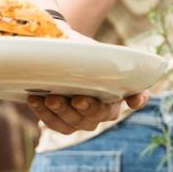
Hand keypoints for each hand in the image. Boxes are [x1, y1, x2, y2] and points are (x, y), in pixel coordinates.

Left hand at [26, 23, 149, 132]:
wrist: (60, 54)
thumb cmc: (80, 51)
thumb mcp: (89, 46)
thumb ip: (95, 53)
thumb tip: (83, 48)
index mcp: (120, 90)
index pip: (136, 97)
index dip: (137, 99)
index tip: (134, 99)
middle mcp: (106, 109)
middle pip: (100, 115)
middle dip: (88, 108)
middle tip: (77, 99)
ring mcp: (85, 119)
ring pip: (77, 123)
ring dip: (63, 112)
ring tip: (49, 98)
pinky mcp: (66, 124)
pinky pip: (58, 125)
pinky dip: (45, 115)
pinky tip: (35, 100)